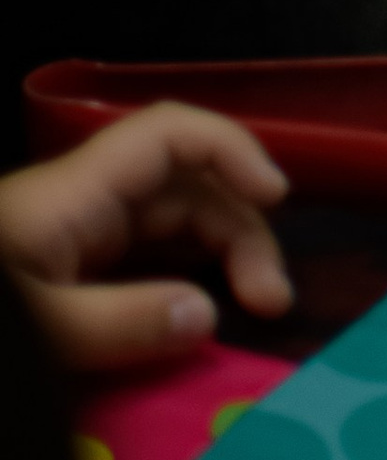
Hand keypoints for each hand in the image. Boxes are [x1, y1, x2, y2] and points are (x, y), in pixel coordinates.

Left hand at [0, 107, 290, 371]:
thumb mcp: (38, 325)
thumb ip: (118, 323)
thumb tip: (208, 316)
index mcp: (76, 192)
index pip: (171, 134)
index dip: (233, 150)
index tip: (275, 199)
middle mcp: (84, 201)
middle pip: (185, 186)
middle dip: (238, 230)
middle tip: (270, 300)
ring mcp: (74, 236)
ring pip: (168, 223)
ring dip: (219, 254)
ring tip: (254, 305)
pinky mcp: (66, 269)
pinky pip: (142, 258)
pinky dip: (182, 276)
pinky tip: (197, 312)